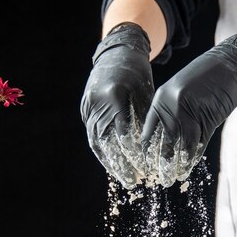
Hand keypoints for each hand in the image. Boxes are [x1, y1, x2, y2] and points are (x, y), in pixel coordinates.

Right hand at [80, 22, 153, 188]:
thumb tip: (152, 151)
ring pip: (97, 142)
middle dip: (121, 165)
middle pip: (107, 141)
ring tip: (123, 178)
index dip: (134, 154)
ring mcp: (88, 107)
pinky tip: (113, 166)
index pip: (124, 132)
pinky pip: (93, 136)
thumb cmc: (136, 74)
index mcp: (114, 95)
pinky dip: (103, 153)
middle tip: (133, 182)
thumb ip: (145, 120)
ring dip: (110, 163)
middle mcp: (98, 103)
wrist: (114, 54)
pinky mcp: (85, 110)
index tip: (145, 169)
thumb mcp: (145, 94)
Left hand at [141, 24, 236, 186]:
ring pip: (182, 146)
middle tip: (159, 178)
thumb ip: (170, 112)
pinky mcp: (209, 119)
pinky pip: (198, 144)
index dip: (146, 151)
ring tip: (173, 178)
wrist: (229, 63)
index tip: (145, 166)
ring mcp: (192, 114)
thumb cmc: (203, 77)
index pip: (149, 132)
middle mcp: (173, 108)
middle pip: (164, 143)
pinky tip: (188, 167)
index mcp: (161, 100)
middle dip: (161, 164)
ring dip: (177, 165)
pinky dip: (193, 157)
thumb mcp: (179, 90)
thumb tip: (162, 138)